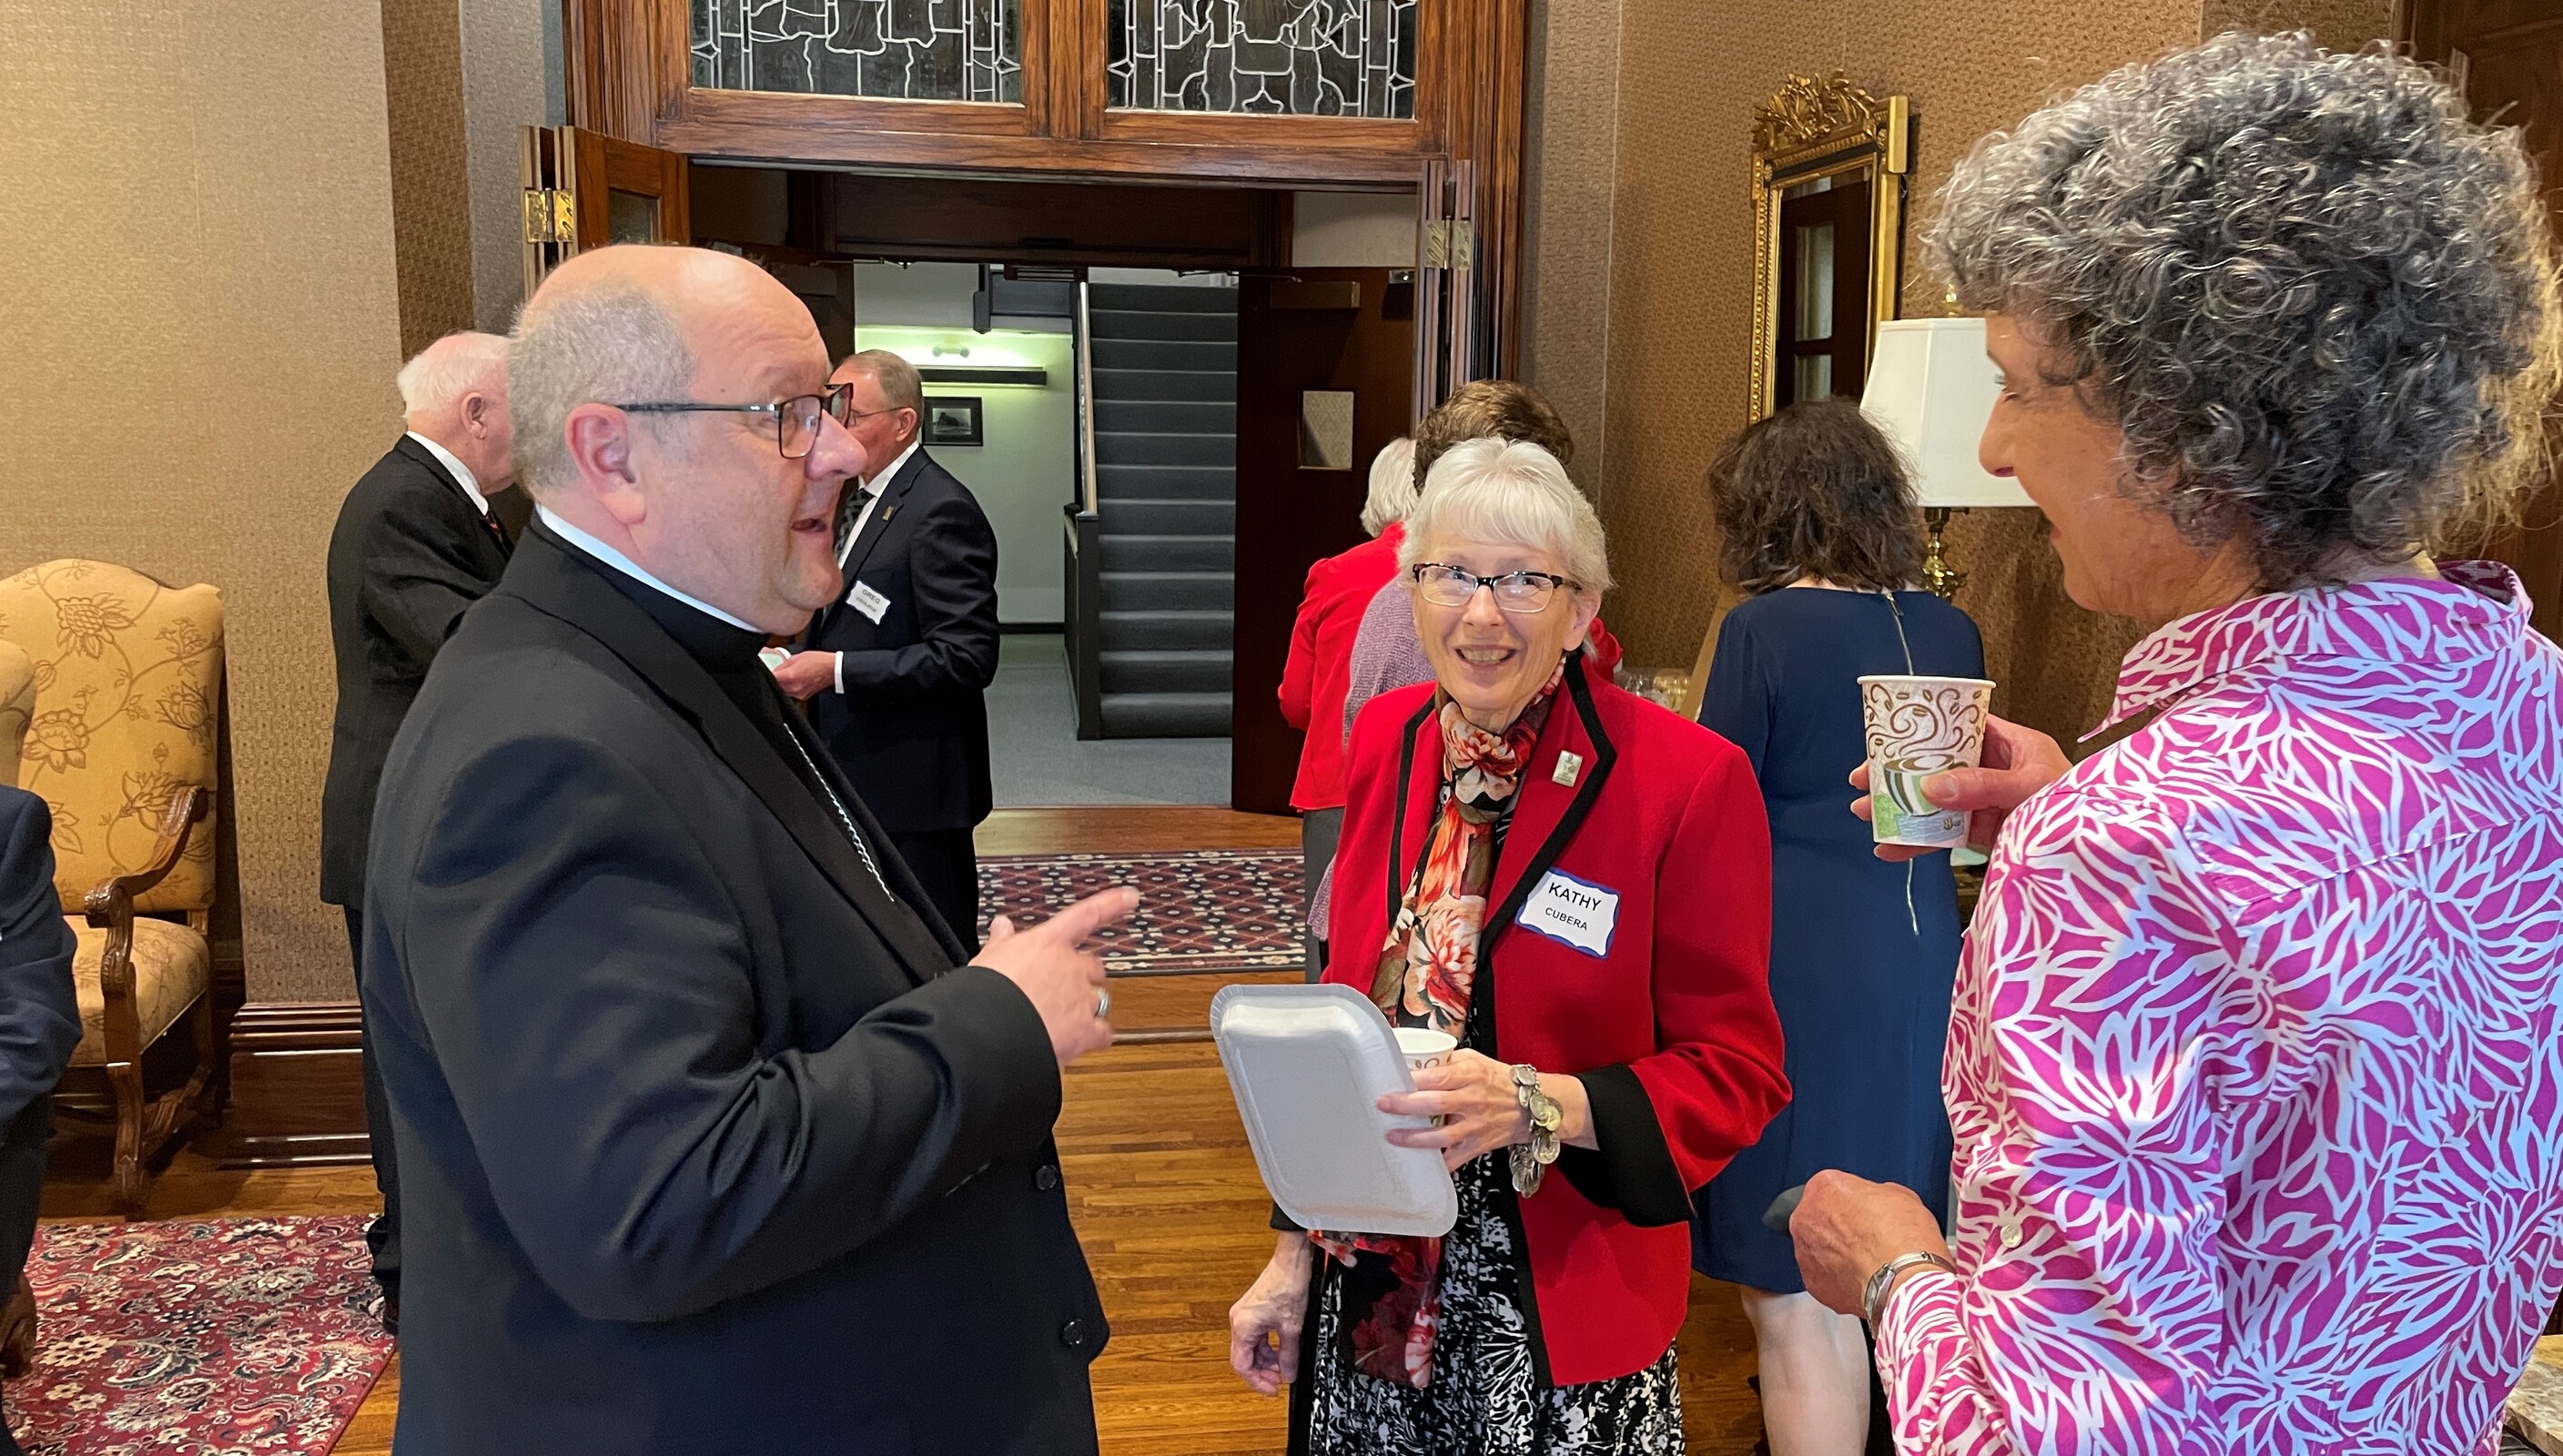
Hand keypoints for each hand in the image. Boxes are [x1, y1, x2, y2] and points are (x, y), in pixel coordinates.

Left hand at [770, 651, 836, 700]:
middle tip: (780, 672)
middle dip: (776, 679)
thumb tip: (775, 669)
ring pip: (782, 691)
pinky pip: (791, 694)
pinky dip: (790, 688)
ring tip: (789, 676)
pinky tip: (796, 681)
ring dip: (783, 684)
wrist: (833, 670)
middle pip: (776, 686)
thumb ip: (783, 664)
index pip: (771, 677)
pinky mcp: (803, 698)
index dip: (768, 673)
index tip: (767, 671)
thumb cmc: (819, 662)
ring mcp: (798, 694)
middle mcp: (794, 688)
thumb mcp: (797, 657)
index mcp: (791, 676)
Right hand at [969, 887, 1135, 1066]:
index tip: (1130, 897)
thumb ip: (1002, 941)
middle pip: (1093, 966)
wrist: (992, 1030)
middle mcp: (1072, 967)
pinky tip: (1083, 1041)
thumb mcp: (989, 958)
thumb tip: (1002, 925)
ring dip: (1086, 1007)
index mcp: (1049, 943)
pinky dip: (1096, 1036)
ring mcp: (1082, 998)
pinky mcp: (1085, 1030)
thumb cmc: (986, 993)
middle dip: (1083, 975)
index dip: (1112, 904)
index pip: (1086, 916)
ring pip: (1098, 999)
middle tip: (1063, 987)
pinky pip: (1103, 1032)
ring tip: (1062, 1019)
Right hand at [1229, 1234, 1313, 1395]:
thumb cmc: (1288, 1286)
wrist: (1291, 1261)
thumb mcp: (1292, 1328)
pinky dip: (1267, 1347)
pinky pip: (1256, 1336)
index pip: (1242, 1365)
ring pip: (1251, 1348)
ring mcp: (1244, 1315)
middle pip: (1244, 1358)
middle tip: (1279, 1381)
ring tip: (1283, 1368)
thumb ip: (1289, 1356)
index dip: (1257, 1381)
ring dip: (1266, 1360)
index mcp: (1243, 1327)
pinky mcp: (1253, 1310)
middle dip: (1262, 1372)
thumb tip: (1288, 1374)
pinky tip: (1280, 1352)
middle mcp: (1239, 1321)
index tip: (1272, 1389)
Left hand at [1379, 1050, 1591, 1169]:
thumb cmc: (1498, 1080)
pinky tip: (1418, 1167)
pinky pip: (1455, 1160)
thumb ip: (1447, 1061)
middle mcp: (1473, 1101)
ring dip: (1414, 1138)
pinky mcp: (1478, 1146)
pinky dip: (1438, 1166)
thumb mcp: (1475, 1060)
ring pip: (1441, 1136)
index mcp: (1471, 1075)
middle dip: (1405, 1106)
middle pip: (1435, 1104)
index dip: (1413, 1079)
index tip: (1391, 1079)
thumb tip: (1414, 1060)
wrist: (1532, 1106)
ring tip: (1392, 1136)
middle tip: (1383, 1104)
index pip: (1439, 1076)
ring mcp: (1476, 1126)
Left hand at [1789, 1169, 1949, 1316]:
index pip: (1831, 1188)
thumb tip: (1879, 1203)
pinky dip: (1837, 1278)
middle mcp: (1806, 1217)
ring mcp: (1805, 1251)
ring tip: (1865, 1262)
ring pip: (1816, 1248)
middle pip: (1817, 1218)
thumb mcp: (1900, 1196)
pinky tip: (1861, 1278)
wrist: (1902, 1279)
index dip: (1853, 1202)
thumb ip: (1876, 1195)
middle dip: (1838, 1227)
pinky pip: (1822, 1276)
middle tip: (1865, 1238)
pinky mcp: (1811, 1282)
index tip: (1864, 1212)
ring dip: (1835, 1254)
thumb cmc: (1902, 1238)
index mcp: (1824, 1187)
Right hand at [1850, 714, 2068, 861]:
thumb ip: (1984, 785)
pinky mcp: (1983, 834)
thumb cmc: (2076, 807)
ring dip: (1899, 808)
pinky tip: (1890, 850)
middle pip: (1937, 765)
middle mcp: (1994, 770)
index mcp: (2010, 744)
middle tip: (1861, 780)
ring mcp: (1986, 804)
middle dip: (1898, 773)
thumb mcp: (2031, 787)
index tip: (1888, 738)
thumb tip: (1931, 786)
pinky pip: (1944, 835)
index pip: (1959, 726)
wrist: (2097, 858)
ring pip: (1934, 801)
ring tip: (1864, 814)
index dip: (1924, 730)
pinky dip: (1917, 843)